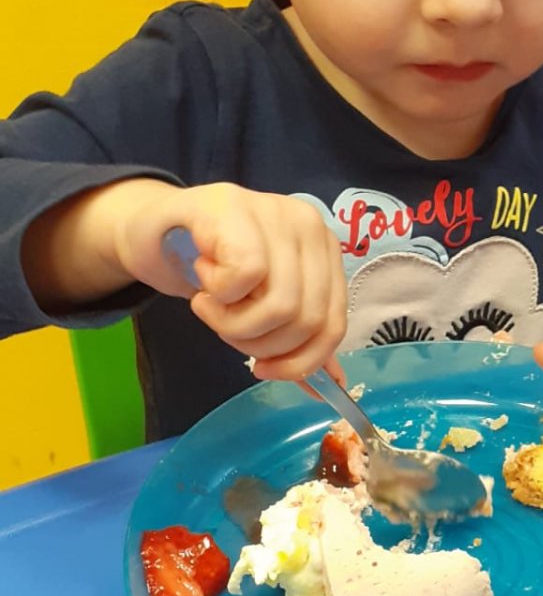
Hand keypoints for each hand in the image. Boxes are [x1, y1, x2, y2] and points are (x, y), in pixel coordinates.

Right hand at [109, 179, 347, 381]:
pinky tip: (203, 276)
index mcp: (324, 251)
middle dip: (259, 343)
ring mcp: (275, 212)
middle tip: (225, 326)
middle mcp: (309, 226)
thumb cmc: (213, 268)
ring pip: (280, 305)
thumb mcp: (260, 304)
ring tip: (210, 304)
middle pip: (307, 320)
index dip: (300, 361)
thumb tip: (328, 387)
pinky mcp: (236, 208)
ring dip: (233, 322)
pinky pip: (246, 276)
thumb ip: (295, 336)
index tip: (262, 369)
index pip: (333, 324)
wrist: (155, 229)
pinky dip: (219, 294)